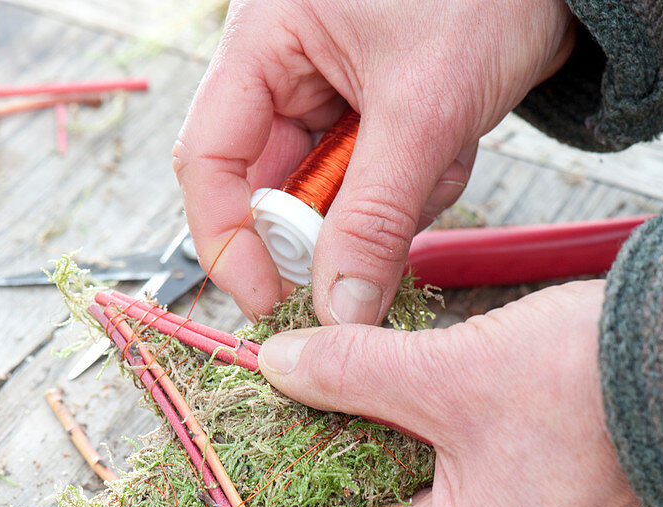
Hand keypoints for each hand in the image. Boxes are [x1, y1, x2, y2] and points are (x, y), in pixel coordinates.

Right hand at [174, 0, 576, 323]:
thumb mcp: (423, 112)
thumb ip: (374, 219)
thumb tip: (338, 308)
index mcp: (265, 40)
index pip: (209, 157)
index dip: (229, 239)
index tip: (269, 300)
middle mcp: (285, 68)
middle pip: (272, 185)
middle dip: (334, 223)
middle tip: (375, 250)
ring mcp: (329, 93)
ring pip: (331, 196)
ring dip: (389, 204)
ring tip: (441, 156)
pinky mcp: (372, 114)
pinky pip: (374, 186)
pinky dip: (415, 186)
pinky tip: (453, 147)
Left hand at [257, 280, 639, 506]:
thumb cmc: (587, 380)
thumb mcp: (446, 371)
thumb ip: (350, 370)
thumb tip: (281, 366)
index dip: (293, 500)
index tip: (267, 448)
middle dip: (342, 463)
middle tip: (309, 404)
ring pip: (426, 505)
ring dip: (392, 448)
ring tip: (363, 389)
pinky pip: (468, 491)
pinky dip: (437, 449)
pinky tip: (421, 398)